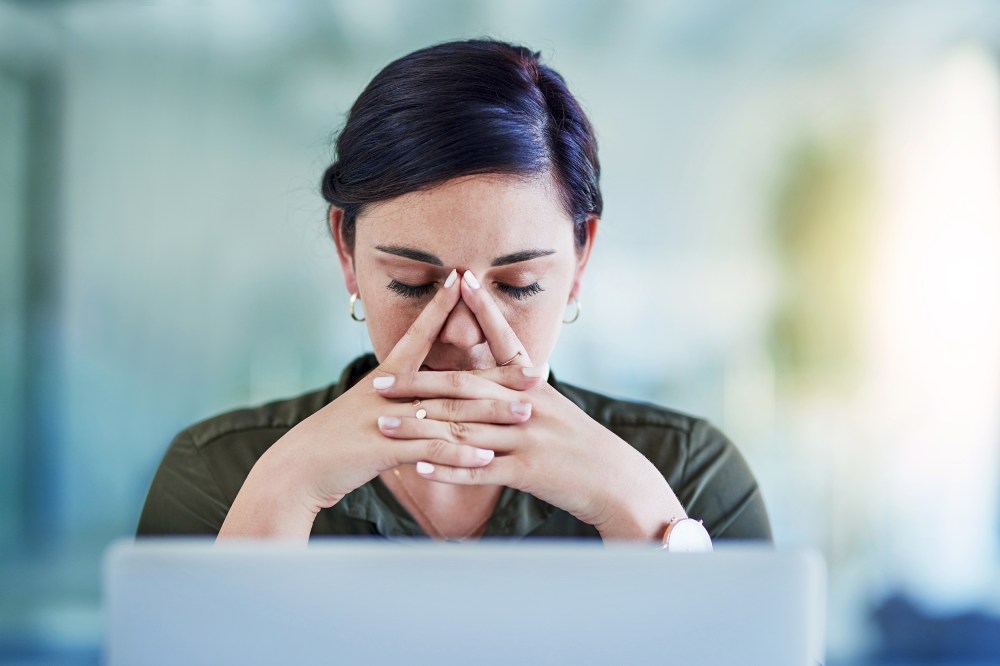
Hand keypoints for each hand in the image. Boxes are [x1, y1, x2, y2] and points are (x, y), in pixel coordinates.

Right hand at [219, 269, 543, 539]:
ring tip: (526, 414)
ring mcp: (388, 419)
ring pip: (449, 413)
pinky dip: (459, 455)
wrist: (298, 467)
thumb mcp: (368, 409)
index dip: (441, 306)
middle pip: (453, 378)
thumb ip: (399, 398)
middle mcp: (390, 392)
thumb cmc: (336, 440)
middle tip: (538, 371)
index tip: (463, 279)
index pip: (419, 334)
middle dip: (498, 376)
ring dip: (490, 416)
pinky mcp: (385, 449)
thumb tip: (424, 392)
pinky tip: (487, 460)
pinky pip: (430, 451)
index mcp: (387, 377)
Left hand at [374, 270, 687, 540]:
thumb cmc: (583, 446)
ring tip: (384, 425)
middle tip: (380, 381)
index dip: (482, 309)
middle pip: (464, 387)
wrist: (617, 482)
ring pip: (462, 428)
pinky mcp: (527, 471)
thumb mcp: (555, 409)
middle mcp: (528, 405)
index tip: (459, 279)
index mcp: (534, 385)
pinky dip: (447, 469)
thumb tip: (497, 376)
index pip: (504, 339)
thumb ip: (522, 392)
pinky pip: (479, 470)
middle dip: (418, 383)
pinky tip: (417, 467)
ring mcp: (526, 438)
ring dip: (419, 428)